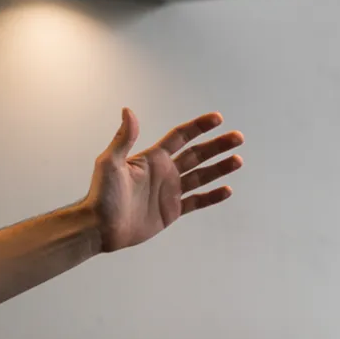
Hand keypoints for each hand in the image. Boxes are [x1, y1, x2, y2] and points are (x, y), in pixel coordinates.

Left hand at [85, 108, 243, 251]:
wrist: (101, 227)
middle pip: (197, 154)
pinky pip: (197, 201)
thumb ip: (123, 138)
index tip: (217, 119)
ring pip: (202, 176)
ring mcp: (170, 191)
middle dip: (217, 145)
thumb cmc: (101, 195)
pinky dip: (212, 196)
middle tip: (237, 137)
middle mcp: (165, 172)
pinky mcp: (172, 210)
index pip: (181, 137)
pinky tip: (227, 190)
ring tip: (238, 160)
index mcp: (153, 158)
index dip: (198, 127)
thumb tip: (128, 111)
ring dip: (220, 168)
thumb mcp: (109, 163)